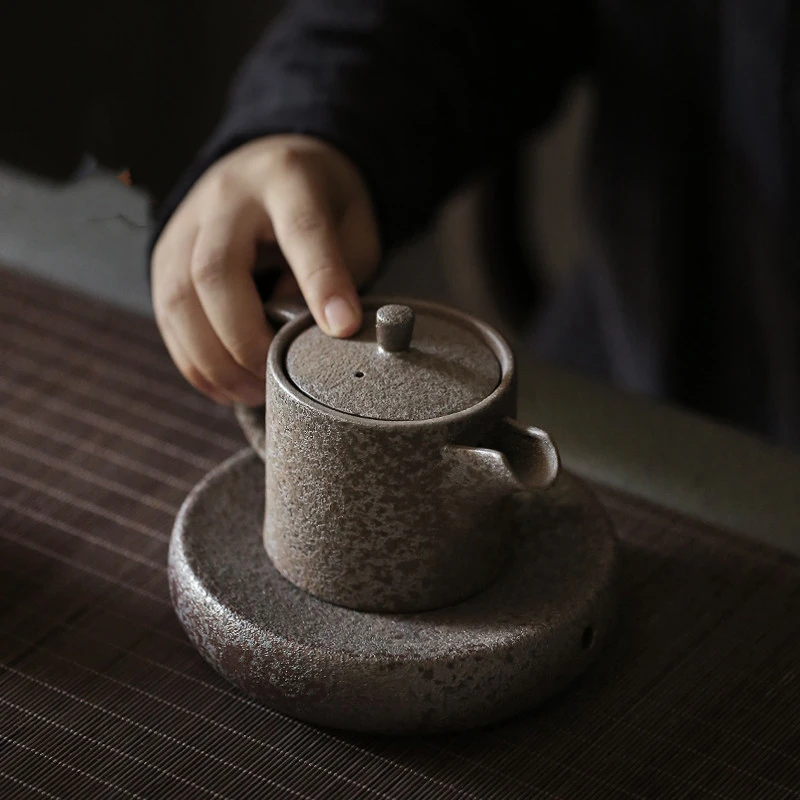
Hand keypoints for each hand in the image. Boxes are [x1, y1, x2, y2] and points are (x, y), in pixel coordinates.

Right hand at [151, 135, 380, 404]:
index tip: (342, 328)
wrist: (267, 165)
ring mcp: (187, 226)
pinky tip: (225, 385)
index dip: (321, 282)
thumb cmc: (321, 202)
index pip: (302, 231)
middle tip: (278, 379)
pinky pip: (167, 316)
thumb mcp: (353, 223)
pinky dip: (194, 361)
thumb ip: (341, 269)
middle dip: (245, 339)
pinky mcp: (165, 255)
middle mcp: (226, 197)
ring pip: (179, 299)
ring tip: (253, 393)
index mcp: (286, 179)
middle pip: (216, 271)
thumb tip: (306, 328)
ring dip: (214, 360)